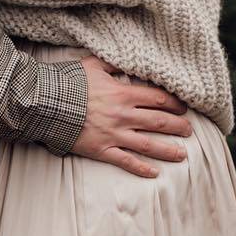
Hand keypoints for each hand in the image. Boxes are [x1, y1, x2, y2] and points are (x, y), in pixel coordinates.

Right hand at [71, 56, 193, 178]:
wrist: (45, 104)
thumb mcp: (92, 65)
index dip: (174, 104)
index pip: (158, 99)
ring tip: (182, 155)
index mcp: (123, 94)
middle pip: (159, 122)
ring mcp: (113, 134)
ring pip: (148, 144)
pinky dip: (141, 168)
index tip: (183, 109)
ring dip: (168, 150)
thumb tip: (127, 63)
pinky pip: (126, 161)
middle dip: (178, 127)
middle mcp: (123, 115)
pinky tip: (154, 173)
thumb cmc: (68, 82)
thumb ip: (113, 65)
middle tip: (189, 131)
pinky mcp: (102, 150)